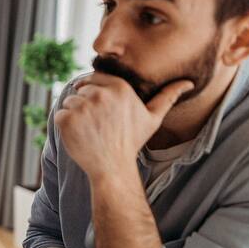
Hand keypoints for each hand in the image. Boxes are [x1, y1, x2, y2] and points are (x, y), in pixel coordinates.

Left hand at [54, 74, 192, 177]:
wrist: (112, 167)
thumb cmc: (132, 141)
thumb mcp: (153, 118)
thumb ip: (168, 96)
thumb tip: (189, 82)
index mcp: (119, 87)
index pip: (93, 79)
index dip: (94, 94)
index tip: (101, 112)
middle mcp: (100, 94)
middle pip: (80, 90)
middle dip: (85, 105)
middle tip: (98, 125)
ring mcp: (82, 106)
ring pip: (69, 102)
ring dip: (74, 116)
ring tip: (90, 131)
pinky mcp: (66, 119)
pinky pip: (59, 115)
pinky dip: (64, 126)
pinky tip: (79, 136)